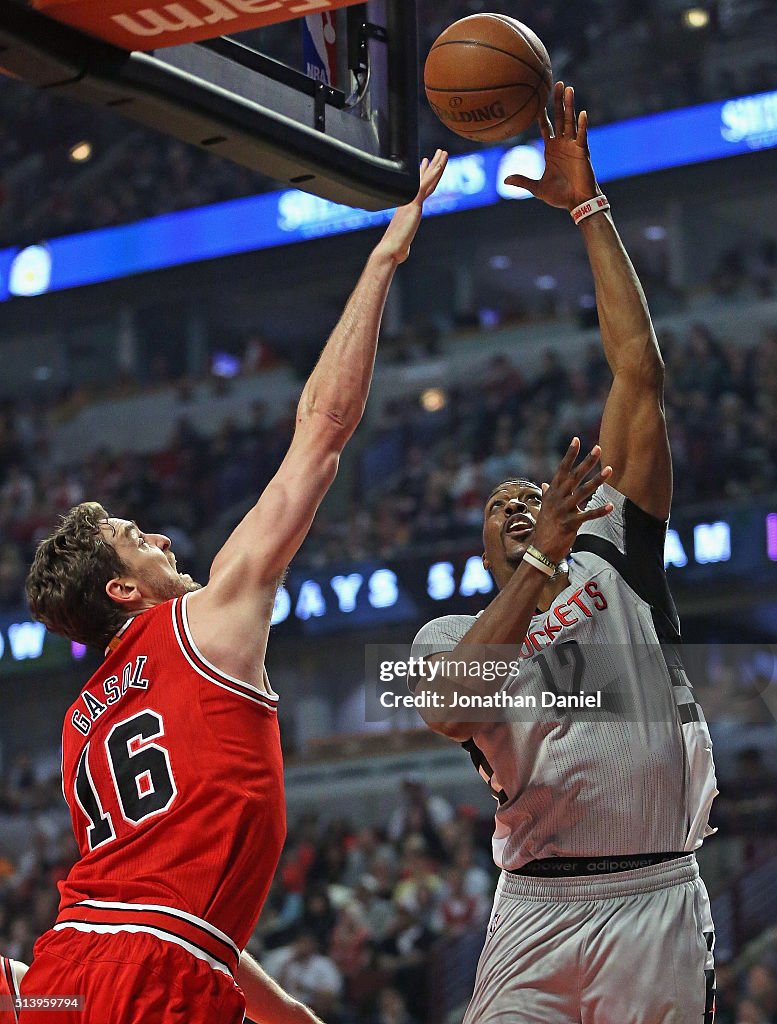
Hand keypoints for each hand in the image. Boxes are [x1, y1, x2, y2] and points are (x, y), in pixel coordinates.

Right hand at [373, 149, 448, 263]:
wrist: (390, 248)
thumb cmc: (394, 249)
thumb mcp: (402, 242)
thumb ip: (404, 242)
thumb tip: (403, 251)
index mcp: (407, 206)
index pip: (418, 187)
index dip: (423, 174)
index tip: (426, 162)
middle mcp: (409, 200)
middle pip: (424, 179)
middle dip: (433, 164)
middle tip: (440, 152)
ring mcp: (411, 200)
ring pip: (427, 179)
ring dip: (436, 165)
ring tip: (443, 152)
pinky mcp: (413, 203)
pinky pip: (425, 185)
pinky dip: (432, 175)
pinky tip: (439, 166)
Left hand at [503, 82, 598, 210]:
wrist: (576, 202)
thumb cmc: (559, 195)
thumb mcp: (537, 188)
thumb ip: (523, 181)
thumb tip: (505, 180)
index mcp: (551, 150)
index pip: (545, 127)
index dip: (541, 114)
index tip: (537, 100)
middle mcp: (562, 144)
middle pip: (560, 118)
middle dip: (558, 101)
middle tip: (557, 83)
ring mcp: (573, 146)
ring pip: (570, 121)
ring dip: (569, 105)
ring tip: (568, 89)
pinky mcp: (582, 152)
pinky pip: (582, 136)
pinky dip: (582, 126)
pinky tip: (582, 114)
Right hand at [532, 438, 612, 563]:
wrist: (540, 550)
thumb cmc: (545, 528)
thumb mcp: (545, 508)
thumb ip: (547, 494)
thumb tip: (545, 483)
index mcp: (552, 493)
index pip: (561, 469)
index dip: (570, 455)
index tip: (577, 440)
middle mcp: (557, 499)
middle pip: (574, 476)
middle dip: (587, 462)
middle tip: (598, 448)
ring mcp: (563, 511)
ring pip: (582, 492)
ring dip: (597, 480)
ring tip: (610, 470)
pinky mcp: (570, 524)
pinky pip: (587, 515)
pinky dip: (599, 511)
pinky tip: (611, 505)